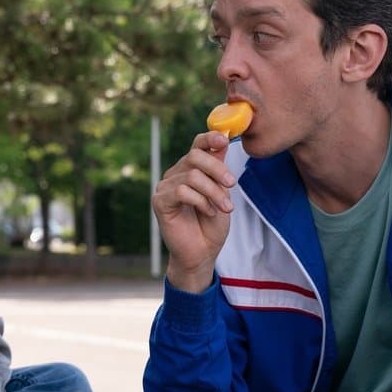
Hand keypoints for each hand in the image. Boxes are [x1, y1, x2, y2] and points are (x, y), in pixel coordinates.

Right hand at [152, 131, 237, 291]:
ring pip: (192, 176)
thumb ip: (219, 169)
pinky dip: (200, 201)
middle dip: (217, 169)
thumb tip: (223, 140)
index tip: (224, 139)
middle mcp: (176, 174)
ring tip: (224, 208)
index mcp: (191, 169)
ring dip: (213, 192)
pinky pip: (181, 191)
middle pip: (195, 156)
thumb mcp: (221, 193)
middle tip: (232, 184)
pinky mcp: (160, 201)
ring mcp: (165, 187)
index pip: (197, 145)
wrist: (202, 253)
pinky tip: (208, 212)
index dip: (209, 137)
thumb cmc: (211, 225)